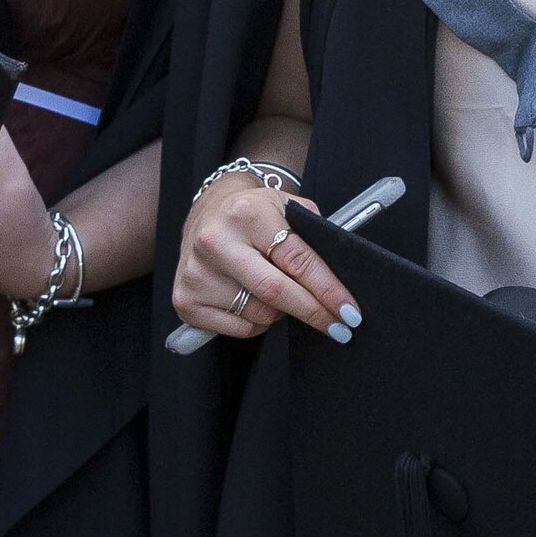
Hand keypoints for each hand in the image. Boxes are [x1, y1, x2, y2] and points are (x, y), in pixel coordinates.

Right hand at [168, 172, 350, 342]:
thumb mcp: (286, 208)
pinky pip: (240, 329)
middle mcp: (216, 242)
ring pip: (260, 315)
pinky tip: (252, 301)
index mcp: (247, 214)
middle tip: (341, 328)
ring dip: (282, 313)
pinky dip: (257, 323)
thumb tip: (341, 284)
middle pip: (277, 293)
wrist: (208, 210)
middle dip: (315, 313)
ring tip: (279, 293)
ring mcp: (196, 273)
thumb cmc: (254, 213)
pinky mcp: (185, 300)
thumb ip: (313, 237)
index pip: (297, 260)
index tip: (350, 312)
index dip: (328, 290)